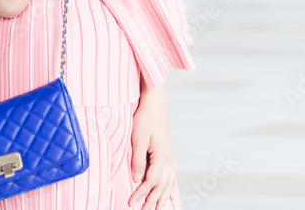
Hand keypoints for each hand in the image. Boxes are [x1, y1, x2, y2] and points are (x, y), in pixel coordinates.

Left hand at [128, 86, 178, 209]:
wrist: (155, 105)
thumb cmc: (145, 119)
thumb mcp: (138, 140)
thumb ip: (138, 161)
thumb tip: (137, 179)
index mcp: (161, 155)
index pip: (151, 181)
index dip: (141, 193)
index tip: (132, 202)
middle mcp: (169, 157)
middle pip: (162, 185)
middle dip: (153, 200)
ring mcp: (170, 155)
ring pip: (170, 181)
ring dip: (164, 195)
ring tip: (159, 207)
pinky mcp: (169, 152)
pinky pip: (173, 173)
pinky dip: (171, 184)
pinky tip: (169, 190)